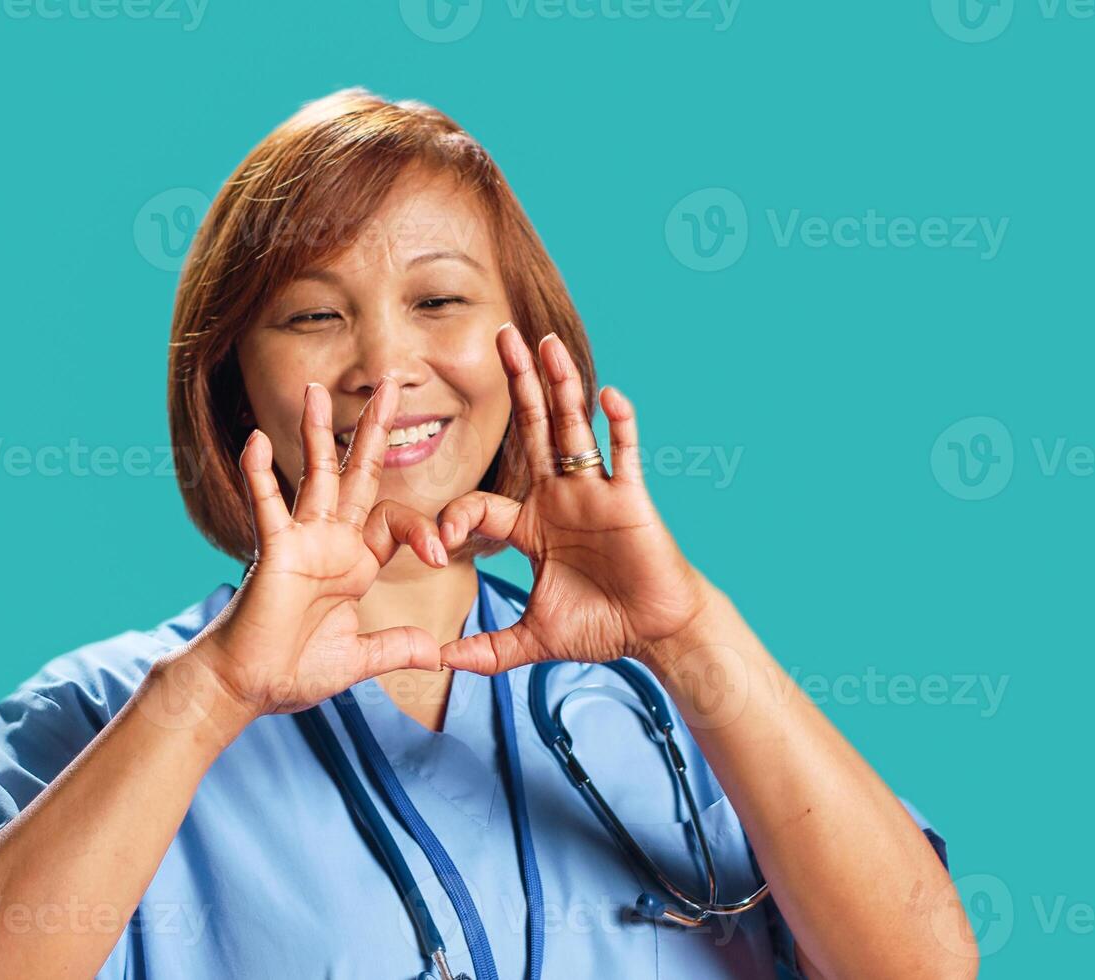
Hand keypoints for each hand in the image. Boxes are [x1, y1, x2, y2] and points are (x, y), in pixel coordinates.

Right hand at [189, 377, 446, 718]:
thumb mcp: (359, 659)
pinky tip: (258, 439)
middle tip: (389, 387)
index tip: (440, 555)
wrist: (247, 688)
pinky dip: (260, 474)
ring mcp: (300, 542)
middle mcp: (329, 542)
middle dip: (373, 431)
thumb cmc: (294, 670)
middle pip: (356, 474)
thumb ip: (395, 648)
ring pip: (312, 475)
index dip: (422, 531)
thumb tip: (436, 653)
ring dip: (316, 432)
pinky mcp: (273, 552)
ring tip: (316, 390)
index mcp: (354, 563)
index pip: (396, 523)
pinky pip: (268, 507)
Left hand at [436, 323, 709, 674]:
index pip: (482, 501)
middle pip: (532, 429)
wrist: (655, 633)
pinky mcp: (629, 498)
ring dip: (560, 383)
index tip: (439, 542)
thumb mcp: (532, 639)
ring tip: (545, 340)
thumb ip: (488, 649)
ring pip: (574, 428)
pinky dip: (619, 424)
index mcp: (531, 525)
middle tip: (500, 335)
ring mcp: (595, 492)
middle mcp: (560, 497)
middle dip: (517, 384)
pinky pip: (623, 454)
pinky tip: (608, 394)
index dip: (456, 515)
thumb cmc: (600, 628)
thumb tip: (439, 661)